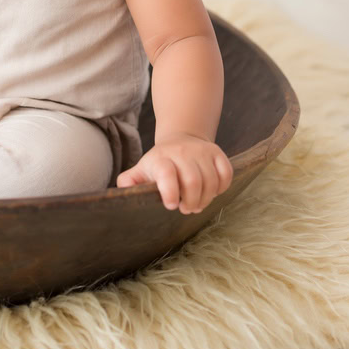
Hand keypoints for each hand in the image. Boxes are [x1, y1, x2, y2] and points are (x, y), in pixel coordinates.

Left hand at [115, 131, 232, 213]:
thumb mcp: (142, 170)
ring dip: (206, 199)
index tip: (171, 205)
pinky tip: (212, 191)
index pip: (166, 173)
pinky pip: (226, 173)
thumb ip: (130, 182)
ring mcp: (201, 151)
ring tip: (197, 203)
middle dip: (191, 203)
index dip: (170, 192)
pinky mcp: (217, 152)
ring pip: (210, 181)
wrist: (180, 139)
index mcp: (160, 159)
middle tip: (186, 209)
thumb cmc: (160, 162)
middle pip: (193, 182)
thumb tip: (122, 194)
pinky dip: (221, 188)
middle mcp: (181, 153)